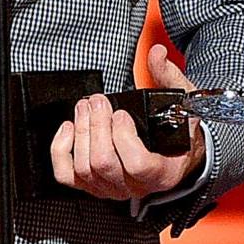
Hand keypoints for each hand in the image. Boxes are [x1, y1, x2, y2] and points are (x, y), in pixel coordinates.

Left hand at [51, 44, 206, 201]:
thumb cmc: (177, 134)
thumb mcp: (182, 105)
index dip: (123, 137)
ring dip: (80, 132)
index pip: (138, 165)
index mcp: (162, 173)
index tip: (121, 113)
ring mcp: (110, 188)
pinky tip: (69, 128)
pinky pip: (66, 175)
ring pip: (84, 168)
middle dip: (96, 126)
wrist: (173, 155)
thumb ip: (169, 78)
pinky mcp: (91, 185)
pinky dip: (61, 150)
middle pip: (103, 163)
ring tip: (85, 108)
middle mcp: (135, 186)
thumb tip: (157, 55)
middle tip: (97, 101)